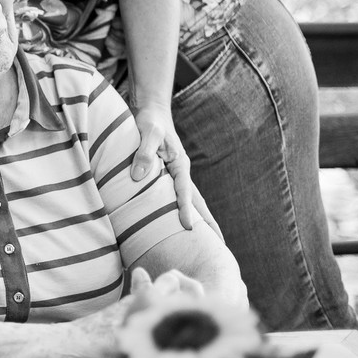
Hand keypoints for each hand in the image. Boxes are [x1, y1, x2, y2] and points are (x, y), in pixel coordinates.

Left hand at [130, 106, 221, 238]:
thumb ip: (143, 152)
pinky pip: (176, 197)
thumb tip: (138, 177)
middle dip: (208, 223)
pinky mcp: (166, 176)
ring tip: (208, 242)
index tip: (187, 227)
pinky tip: (181, 224)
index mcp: (179, 163)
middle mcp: (181, 172)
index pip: (184, 191)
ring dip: (199, 220)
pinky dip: (183, 211)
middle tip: (219, 246)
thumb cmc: (149, 121)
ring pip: (190, 201)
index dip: (186, 209)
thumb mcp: (146, 132)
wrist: (150, 112)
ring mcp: (175, 175)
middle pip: (197, 202)